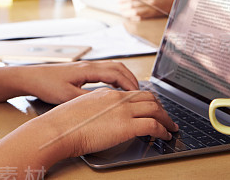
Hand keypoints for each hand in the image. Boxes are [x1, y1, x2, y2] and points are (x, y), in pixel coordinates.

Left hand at [16, 61, 138, 104]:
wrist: (30, 77)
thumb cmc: (46, 84)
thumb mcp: (67, 96)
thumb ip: (87, 99)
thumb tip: (105, 106)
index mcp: (87, 70)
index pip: (116, 73)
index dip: (130, 84)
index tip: (139, 95)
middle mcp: (89, 66)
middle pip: (118, 68)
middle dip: (132, 80)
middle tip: (142, 95)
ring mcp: (85, 68)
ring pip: (112, 68)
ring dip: (124, 79)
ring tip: (133, 93)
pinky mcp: (81, 72)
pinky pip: (104, 72)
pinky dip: (114, 79)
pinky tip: (115, 90)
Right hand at [30, 88, 177, 159]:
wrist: (59, 129)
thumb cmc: (64, 123)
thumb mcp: (81, 108)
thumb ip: (96, 109)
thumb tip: (101, 117)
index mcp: (106, 93)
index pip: (134, 92)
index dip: (147, 100)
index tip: (152, 108)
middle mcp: (117, 99)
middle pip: (149, 97)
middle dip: (161, 108)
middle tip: (166, 117)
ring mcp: (122, 111)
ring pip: (155, 109)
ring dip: (166, 119)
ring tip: (170, 127)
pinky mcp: (126, 126)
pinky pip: (153, 125)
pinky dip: (163, 130)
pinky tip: (164, 136)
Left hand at [119, 0, 174, 20]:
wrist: (173, 0)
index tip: (119, 0)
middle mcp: (150, 0)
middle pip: (133, 4)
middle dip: (124, 6)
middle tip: (118, 7)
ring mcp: (152, 8)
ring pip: (136, 12)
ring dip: (127, 13)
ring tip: (122, 12)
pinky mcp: (153, 15)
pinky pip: (141, 17)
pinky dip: (134, 17)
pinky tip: (129, 16)